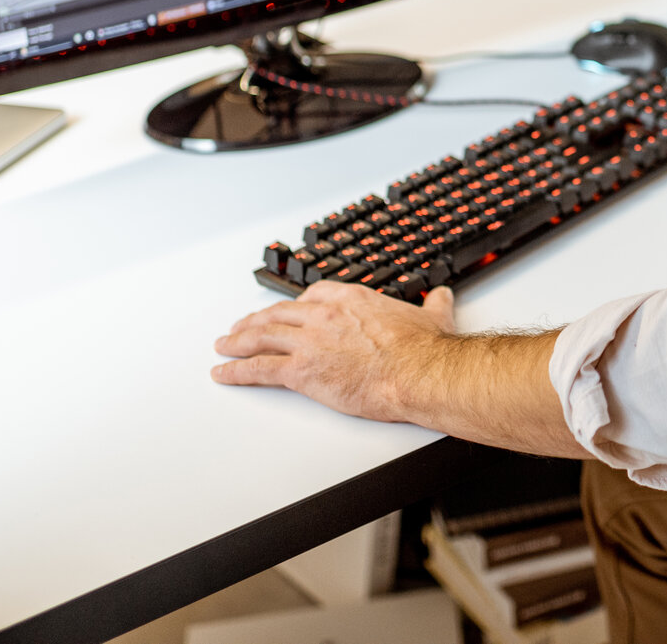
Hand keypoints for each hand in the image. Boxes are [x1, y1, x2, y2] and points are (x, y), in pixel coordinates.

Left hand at [211, 282, 457, 421]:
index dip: (295, 305)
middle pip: (278, 314)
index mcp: (351, 299)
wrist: (420, 372)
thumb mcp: (433, 317)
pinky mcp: (301, 372)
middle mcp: (324, 315)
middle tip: (241, 326)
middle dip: (255, 321)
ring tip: (223, 345)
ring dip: (237, 341)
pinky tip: (223, 372)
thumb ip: (434, 305)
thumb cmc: (424, 350)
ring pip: (261, 336)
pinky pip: (259, 369)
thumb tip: (443, 297)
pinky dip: (236, 370)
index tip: (288, 310)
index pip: (312, 295)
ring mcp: (309, 342)